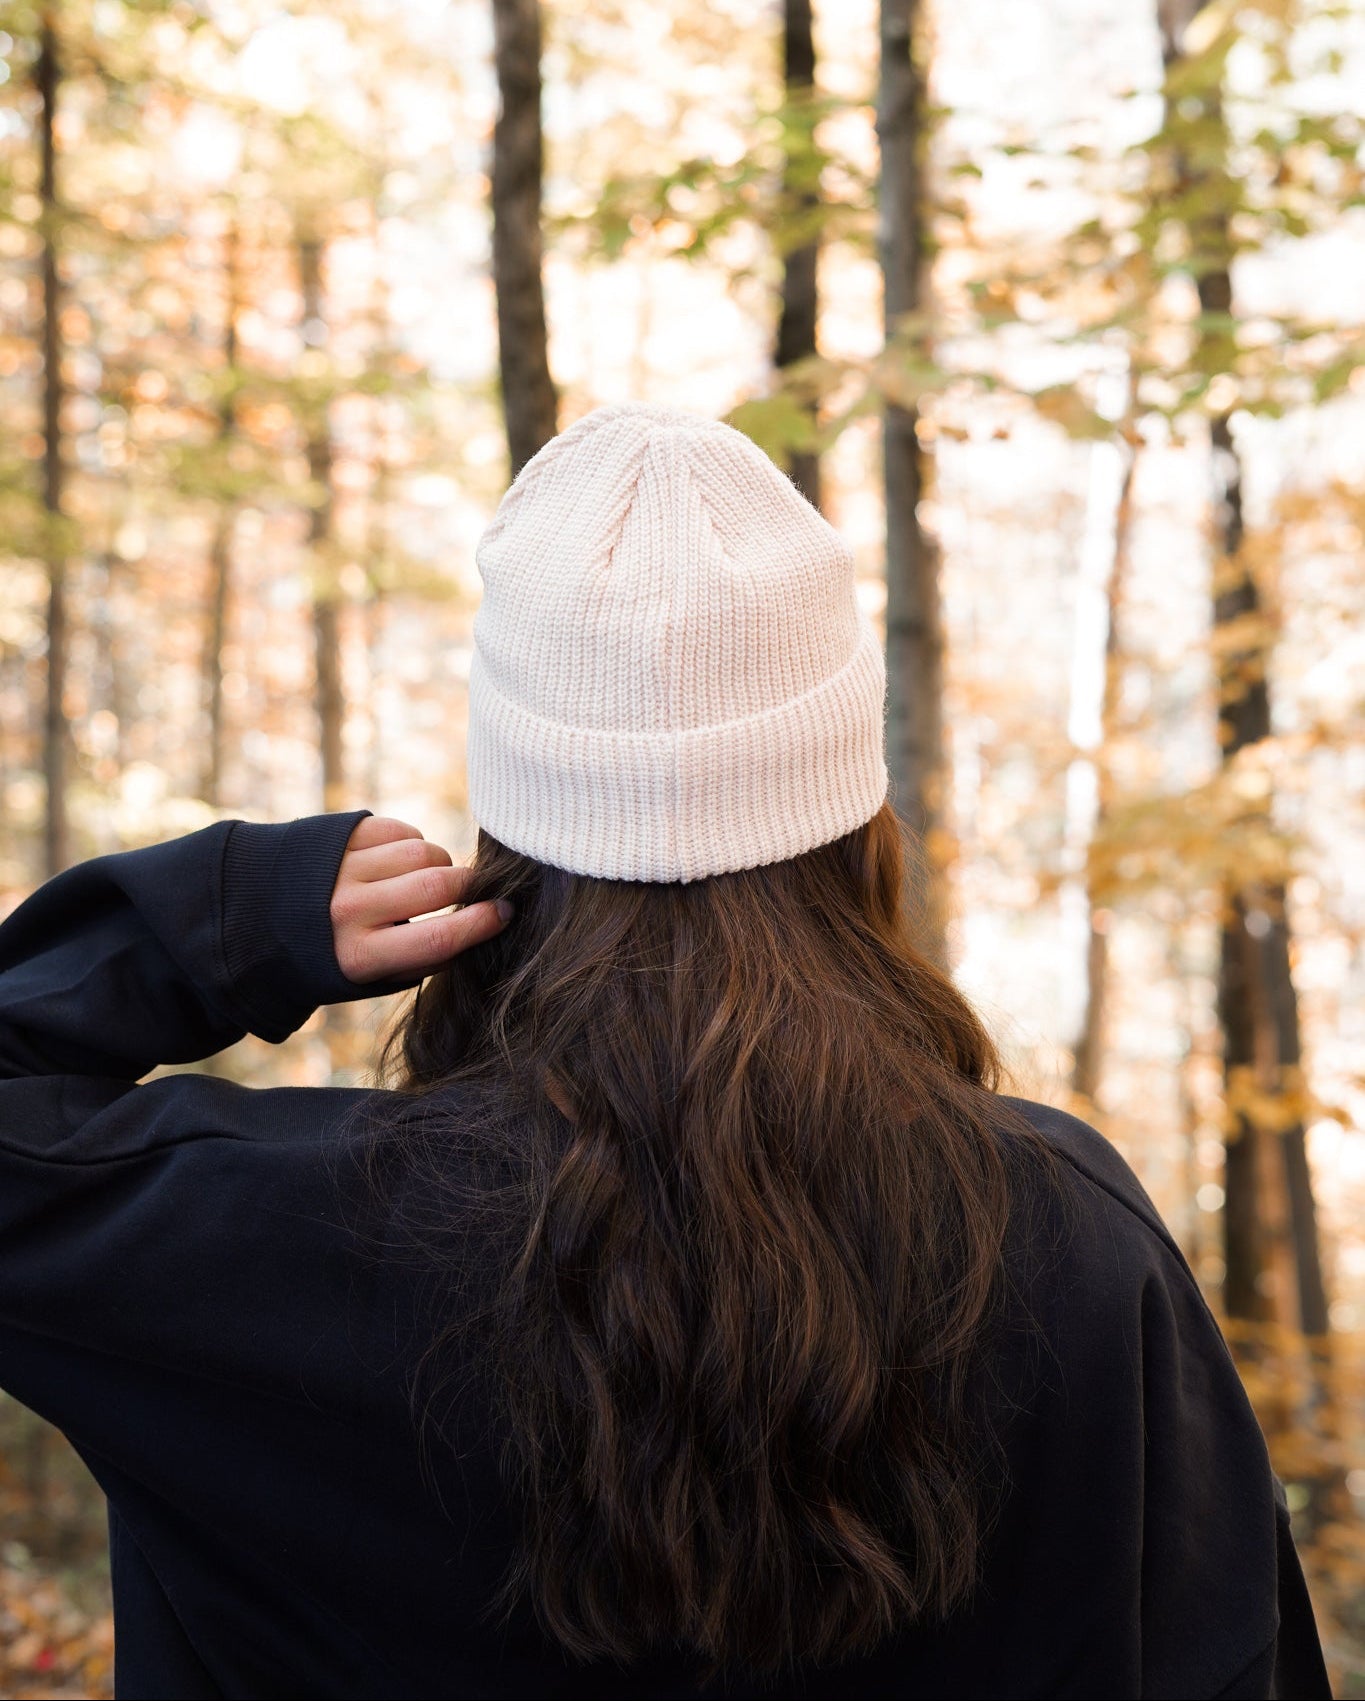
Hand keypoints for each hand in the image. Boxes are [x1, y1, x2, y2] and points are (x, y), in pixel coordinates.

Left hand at [330, 815, 511, 984]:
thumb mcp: (368, 978)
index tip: (506, 913)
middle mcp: (348, 911)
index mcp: (358, 957)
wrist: (255, 920)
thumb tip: (478, 926)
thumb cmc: (328, 957)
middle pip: (437, 886)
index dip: (482, 923)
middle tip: (475, 891)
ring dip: (440, 863)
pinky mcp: (337, 837)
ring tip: (429, 877)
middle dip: (470, 887)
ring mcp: (341, 868)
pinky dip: (413, 843)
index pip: (438, 939)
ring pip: (422, 852)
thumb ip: (419, 960)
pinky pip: (399, 830)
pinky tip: (401, 861)